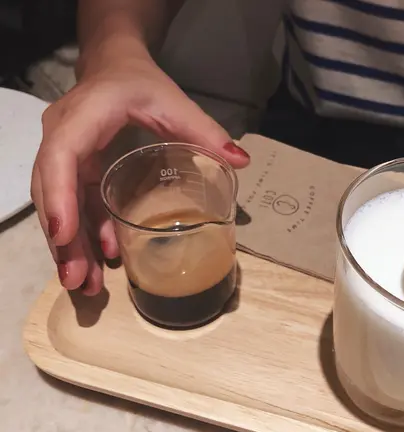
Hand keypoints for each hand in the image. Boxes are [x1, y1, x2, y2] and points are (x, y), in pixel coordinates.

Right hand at [31, 52, 249, 295]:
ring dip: (71, 245)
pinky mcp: (74, 168)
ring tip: (85, 284)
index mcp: (84, 116)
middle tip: (77, 280)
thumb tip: (242, 161)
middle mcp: (62, 135)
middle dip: (64, 238)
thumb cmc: (141, 82)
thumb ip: (206, 131)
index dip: (59, 196)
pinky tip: (104, 258)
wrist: (114, 66)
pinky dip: (86, 233)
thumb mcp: (175, 102)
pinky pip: (74, 204)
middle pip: (53, 191)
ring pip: (58, 204)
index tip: (66, 235)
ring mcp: (64, 154)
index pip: (61, 157)